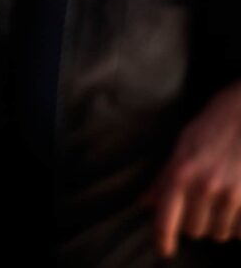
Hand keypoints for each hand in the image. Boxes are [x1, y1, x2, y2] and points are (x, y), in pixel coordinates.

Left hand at [151, 80, 240, 256]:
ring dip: (220, 223)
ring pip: (220, 233)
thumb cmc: (214, 127)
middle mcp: (205, 187)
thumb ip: (165, 178)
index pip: (166, 218)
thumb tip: (145, 203)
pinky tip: (239, 204)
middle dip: (196, 222)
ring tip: (224, 199)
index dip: (163, 238)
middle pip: (194, 230)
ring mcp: (233, 195)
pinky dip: (239, 225)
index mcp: (181, 173)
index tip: (164, 250)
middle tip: (203, 203)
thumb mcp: (183, 146)